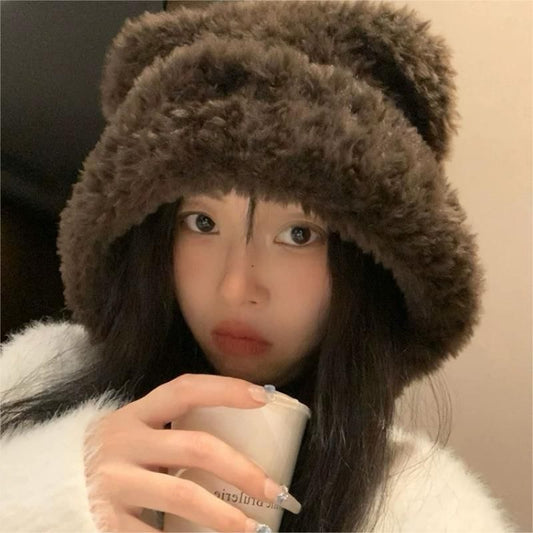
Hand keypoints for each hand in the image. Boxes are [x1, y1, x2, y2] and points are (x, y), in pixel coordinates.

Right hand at [83, 373, 299, 531]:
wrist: (49, 486)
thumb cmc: (113, 458)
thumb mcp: (136, 435)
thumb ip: (174, 436)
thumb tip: (239, 454)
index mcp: (135, 414)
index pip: (185, 389)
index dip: (225, 389)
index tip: (263, 397)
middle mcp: (124, 441)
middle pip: (195, 446)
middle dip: (241, 468)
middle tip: (273, 488)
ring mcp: (114, 481)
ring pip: (182, 494)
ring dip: (224, 515)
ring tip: (254, 528)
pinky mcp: (106, 519)